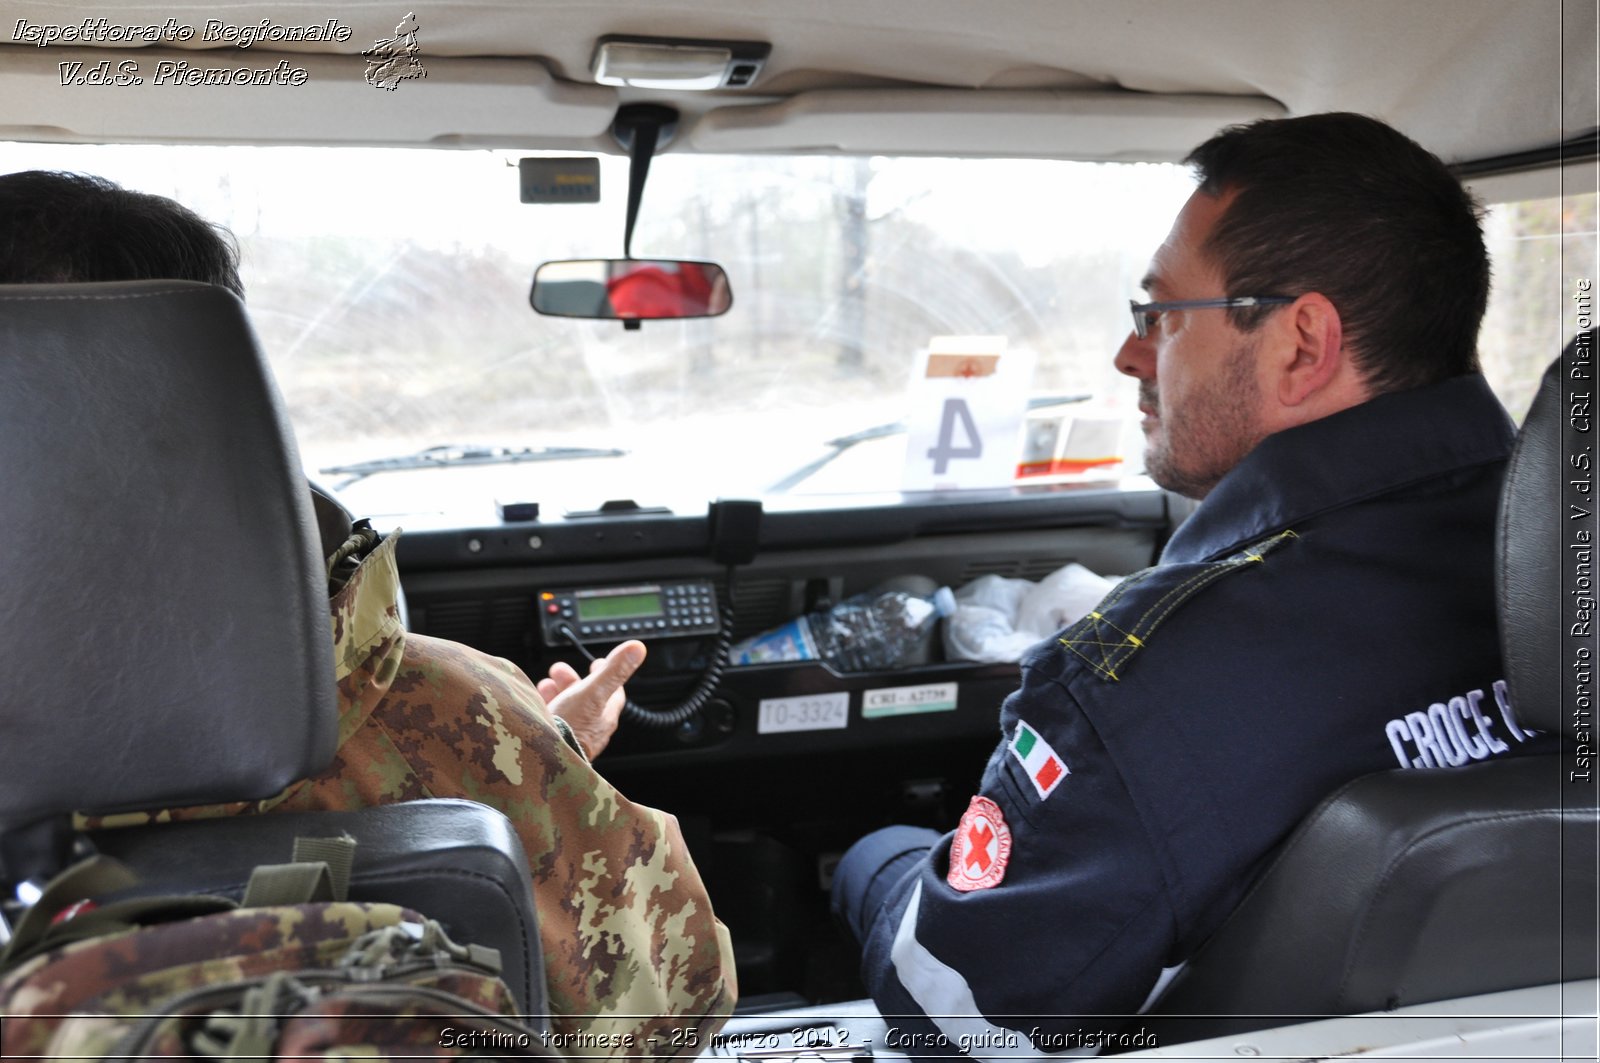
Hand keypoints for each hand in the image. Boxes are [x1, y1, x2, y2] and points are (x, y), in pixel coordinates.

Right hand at [537, 640, 645, 758]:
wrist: (540, 761)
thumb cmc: (570, 730)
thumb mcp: (592, 693)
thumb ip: (613, 671)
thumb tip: (638, 648)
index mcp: (604, 718)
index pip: (613, 694)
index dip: (606, 675)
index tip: (597, 662)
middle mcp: (589, 730)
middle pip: (586, 700)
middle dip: (573, 681)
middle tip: (559, 670)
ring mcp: (570, 738)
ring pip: (567, 710)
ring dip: (557, 692)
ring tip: (545, 684)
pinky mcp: (551, 744)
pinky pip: (550, 722)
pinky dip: (544, 708)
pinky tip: (534, 704)